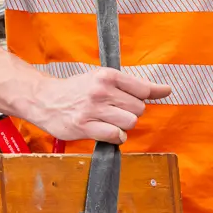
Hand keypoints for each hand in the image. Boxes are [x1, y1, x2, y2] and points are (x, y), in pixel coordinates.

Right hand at [16, 69, 171, 143]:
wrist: (46, 100)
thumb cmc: (78, 90)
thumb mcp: (103, 78)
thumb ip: (134, 84)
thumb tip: (167, 90)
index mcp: (107, 76)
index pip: (144, 89)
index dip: (149, 96)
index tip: (151, 97)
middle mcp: (101, 91)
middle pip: (139, 108)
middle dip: (132, 112)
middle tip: (117, 110)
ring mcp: (93, 109)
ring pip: (129, 122)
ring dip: (124, 126)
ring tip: (111, 121)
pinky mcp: (84, 126)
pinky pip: (115, 136)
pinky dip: (117, 137)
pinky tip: (108, 132)